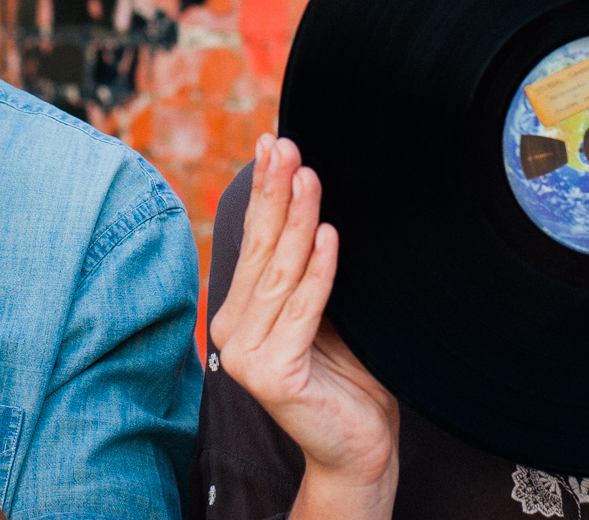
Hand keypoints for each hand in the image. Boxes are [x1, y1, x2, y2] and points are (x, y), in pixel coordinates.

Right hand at [212, 134, 399, 519]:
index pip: (253, 240)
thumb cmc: (348, 373)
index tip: (272, 143)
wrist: (358, 446)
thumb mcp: (326, 307)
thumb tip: (314, 191)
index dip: (262, 191)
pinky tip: (329, 235)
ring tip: (310, 177)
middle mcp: (230, 330)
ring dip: (297, 220)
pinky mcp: (270, 374)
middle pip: (261, 249)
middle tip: (286, 146)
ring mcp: (245, 355)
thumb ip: (308, 266)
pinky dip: (318, 271)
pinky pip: (302, 309)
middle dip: (275, 193)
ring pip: (279, 274)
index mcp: (238, 310)